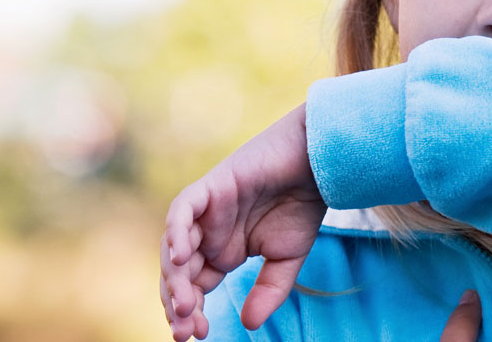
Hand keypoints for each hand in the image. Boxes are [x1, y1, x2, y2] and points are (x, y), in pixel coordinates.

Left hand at [161, 103, 327, 340]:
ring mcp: (205, 211)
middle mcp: (207, 234)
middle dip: (177, 303)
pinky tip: (180, 259)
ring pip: (174, 247)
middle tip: (186, 330)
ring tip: (185, 305)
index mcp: (221, 252)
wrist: (317, 166)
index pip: (194, 286)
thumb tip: (248, 324)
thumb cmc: (302, 207)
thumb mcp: (286, 261)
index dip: (192, 312)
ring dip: (175, 277)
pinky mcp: (209, 189)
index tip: (200, 334)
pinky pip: (182, 212)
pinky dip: (176, 233)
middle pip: (178, 272)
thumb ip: (267, 292)